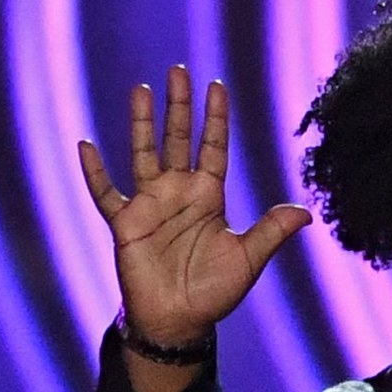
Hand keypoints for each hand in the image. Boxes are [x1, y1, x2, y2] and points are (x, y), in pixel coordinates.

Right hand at [78, 67, 308, 376]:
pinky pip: (106, 193)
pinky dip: (95, 172)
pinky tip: (85, 145)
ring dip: (141, 123)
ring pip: (143, 153)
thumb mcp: (248, 259)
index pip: (213, 147)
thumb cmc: (213, 291)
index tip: (217, 85)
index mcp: (209, 196)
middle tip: (178, 71)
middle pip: (178, 139)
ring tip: (140, 88)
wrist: (179, 321)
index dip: (215, 118)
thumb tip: (306, 213)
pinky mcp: (125, 224)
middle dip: (179, 106)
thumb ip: (271, 232)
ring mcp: (150, 205)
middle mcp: (178, 192)